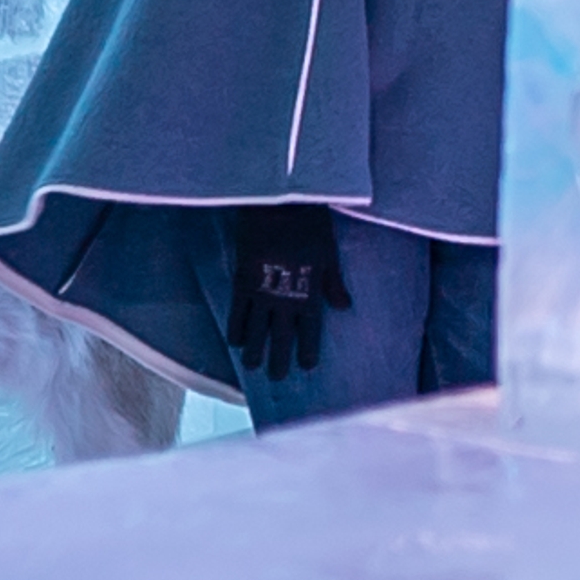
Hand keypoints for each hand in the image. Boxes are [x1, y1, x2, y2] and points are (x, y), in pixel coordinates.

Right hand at [228, 203, 351, 383]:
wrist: (278, 202)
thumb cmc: (310, 223)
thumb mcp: (328, 252)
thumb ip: (333, 283)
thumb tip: (345, 307)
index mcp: (310, 291)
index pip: (310, 330)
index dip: (308, 349)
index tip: (307, 366)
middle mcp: (286, 297)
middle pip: (281, 336)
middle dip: (279, 358)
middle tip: (276, 378)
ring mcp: (261, 291)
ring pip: (256, 330)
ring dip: (254, 350)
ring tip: (252, 366)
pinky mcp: (241, 280)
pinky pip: (236, 312)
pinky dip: (235, 328)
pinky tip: (234, 342)